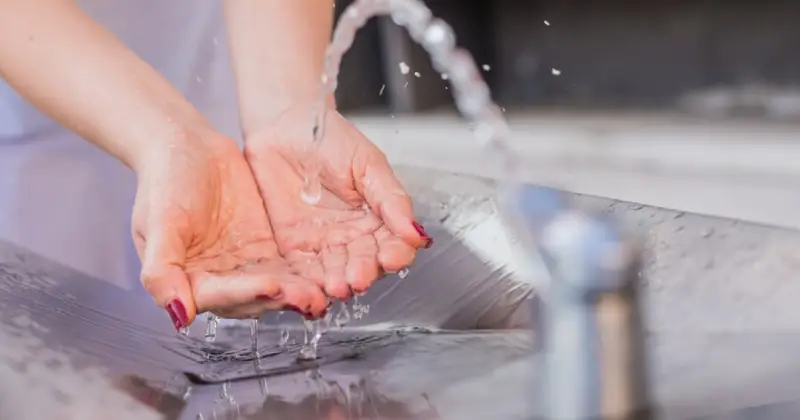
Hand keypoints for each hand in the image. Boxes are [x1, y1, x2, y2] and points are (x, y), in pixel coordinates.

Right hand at [131, 126, 327, 329]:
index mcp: (187, 280)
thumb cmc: (164, 180)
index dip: (245, 293)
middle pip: (251, 297)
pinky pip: (287, 267)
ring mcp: (243, 265)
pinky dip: (304, 274)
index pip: (219, 296)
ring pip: (274, 287)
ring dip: (296, 292)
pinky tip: (324, 276)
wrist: (187, 145)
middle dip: (280, 298)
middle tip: (309, 297)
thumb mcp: (157, 221)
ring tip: (322, 293)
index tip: (271, 286)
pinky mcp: (265, 249)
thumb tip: (178, 314)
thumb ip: (161, 269)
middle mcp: (217, 279)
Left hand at [243, 105, 432, 300]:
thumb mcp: (368, 163)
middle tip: (359, 277)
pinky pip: (303, 271)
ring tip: (337, 286)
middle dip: (363, 272)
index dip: (395, 254)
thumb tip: (415, 232)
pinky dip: (308, 284)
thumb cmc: (328, 138)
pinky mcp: (293, 247)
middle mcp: (353, 236)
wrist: (283, 126)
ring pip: (336, 273)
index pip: (393, 244)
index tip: (391, 257)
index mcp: (378, 218)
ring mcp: (324, 244)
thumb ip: (390, 198)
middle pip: (365, 264)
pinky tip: (313, 290)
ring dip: (338, 283)